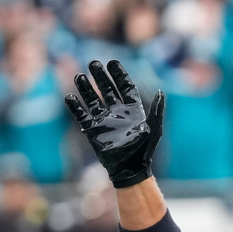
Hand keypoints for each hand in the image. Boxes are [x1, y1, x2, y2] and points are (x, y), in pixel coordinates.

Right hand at [65, 60, 164, 188]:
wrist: (131, 169)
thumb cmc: (145, 150)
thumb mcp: (154, 129)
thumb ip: (157, 110)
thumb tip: (162, 92)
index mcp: (133, 111)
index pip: (125, 88)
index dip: (119, 75)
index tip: (112, 62)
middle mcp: (117, 112)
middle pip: (107, 90)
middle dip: (100, 77)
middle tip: (93, 63)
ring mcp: (104, 120)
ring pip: (92, 100)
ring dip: (86, 88)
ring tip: (79, 76)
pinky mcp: (93, 130)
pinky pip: (81, 116)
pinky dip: (75, 107)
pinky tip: (70, 97)